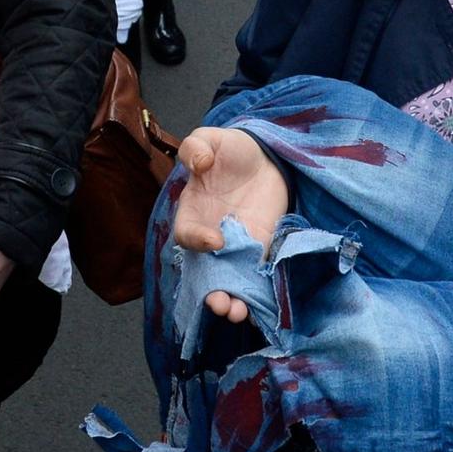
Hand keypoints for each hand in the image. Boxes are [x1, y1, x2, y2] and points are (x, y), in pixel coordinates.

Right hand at [170, 128, 291, 325]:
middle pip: (204, 271)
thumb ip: (196, 147)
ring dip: (230, 300)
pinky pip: (254, 276)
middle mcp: (211, 235)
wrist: (265, 157)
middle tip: (220, 304)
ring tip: (235, 313)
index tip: (216, 241)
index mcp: (193, 212)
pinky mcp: (259, 250)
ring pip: (228, 281)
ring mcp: (236, 246)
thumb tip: (199, 163)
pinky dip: (254, 294)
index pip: (187, 235)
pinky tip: (257, 308)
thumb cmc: (231, 149)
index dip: (197, 241)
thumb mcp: (210, 138)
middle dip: (210, 291)